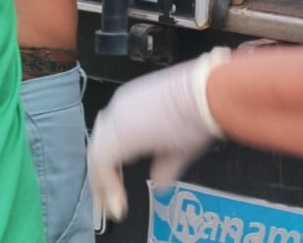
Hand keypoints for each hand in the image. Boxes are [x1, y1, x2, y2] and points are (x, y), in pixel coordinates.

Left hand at [88, 49, 229, 226]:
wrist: (206, 95)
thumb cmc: (201, 111)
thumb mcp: (181, 145)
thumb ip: (164, 167)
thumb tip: (159, 185)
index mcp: (133, 106)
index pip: (111, 137)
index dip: (110, 164)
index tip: (114, 186)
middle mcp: (120, 109)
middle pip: (99, 145)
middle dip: (100, 176)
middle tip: (104, 202)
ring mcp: (117, 119)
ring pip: (97, 155)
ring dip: (102, 184)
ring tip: (109, 207)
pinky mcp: (119, 134)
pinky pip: (103, 163)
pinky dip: (108, 185)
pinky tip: (117, 202)